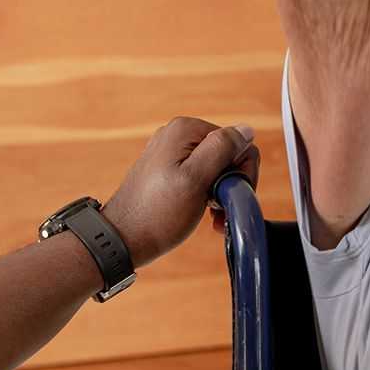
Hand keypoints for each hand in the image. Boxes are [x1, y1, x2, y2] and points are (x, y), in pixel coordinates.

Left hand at [100, 117, 258, 269]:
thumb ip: (222, 149)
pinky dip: (208, 196)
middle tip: (218, 208)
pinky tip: (205, 214)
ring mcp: (172, 153)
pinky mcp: (169, 171)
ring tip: (211, 215)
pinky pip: (202, 177)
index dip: (239, 173)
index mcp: (186, 129)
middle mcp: (178, 135)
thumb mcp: (196, 179)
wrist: (123, 240)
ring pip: (218, 168)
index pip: (238, 142)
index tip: (226, 197)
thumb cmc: (157, 214)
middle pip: (228, 154)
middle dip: (230, 184)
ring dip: (221, 194)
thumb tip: (246, 129)